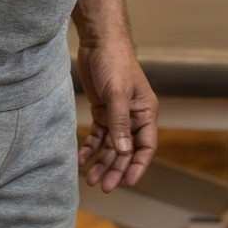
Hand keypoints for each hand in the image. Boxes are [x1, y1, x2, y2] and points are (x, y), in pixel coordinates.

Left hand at [76, 36, 158, 191]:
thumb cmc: (114, 62)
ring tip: (89, 178)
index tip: (127, 183)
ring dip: (101, 161)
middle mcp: (133, 116)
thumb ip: (119, 123)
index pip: (146, 146)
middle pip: (126, 150)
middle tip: (102, 186)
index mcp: (145, 112)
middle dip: (115, 168)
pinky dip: (90, 147)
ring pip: (111, 146)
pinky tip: (81, 159)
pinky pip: (97, 135)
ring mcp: (117, 114)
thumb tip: (123, 152)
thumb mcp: (117, 93)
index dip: (137, 166)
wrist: (98, 40)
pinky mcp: (102, 110)